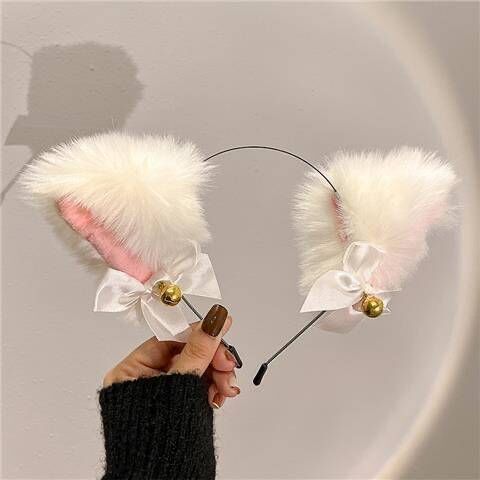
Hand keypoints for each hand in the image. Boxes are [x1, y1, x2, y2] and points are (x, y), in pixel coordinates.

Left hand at [103, 304, 239, 408]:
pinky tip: (220, 394)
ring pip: (196, 368)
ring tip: (227, 386)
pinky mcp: (179, 403)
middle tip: (228, 363)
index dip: (197, 333)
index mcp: (131, 371)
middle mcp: (146, 379)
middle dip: (212, 358)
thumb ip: (199, 350)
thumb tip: (213, 320)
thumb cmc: (155, 441)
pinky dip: (213, 387)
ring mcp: (164, 392)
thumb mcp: (179, 385)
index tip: (220, 328)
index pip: (169, 338)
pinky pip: (199, 385)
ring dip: (217, 373)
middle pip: (186, 353)